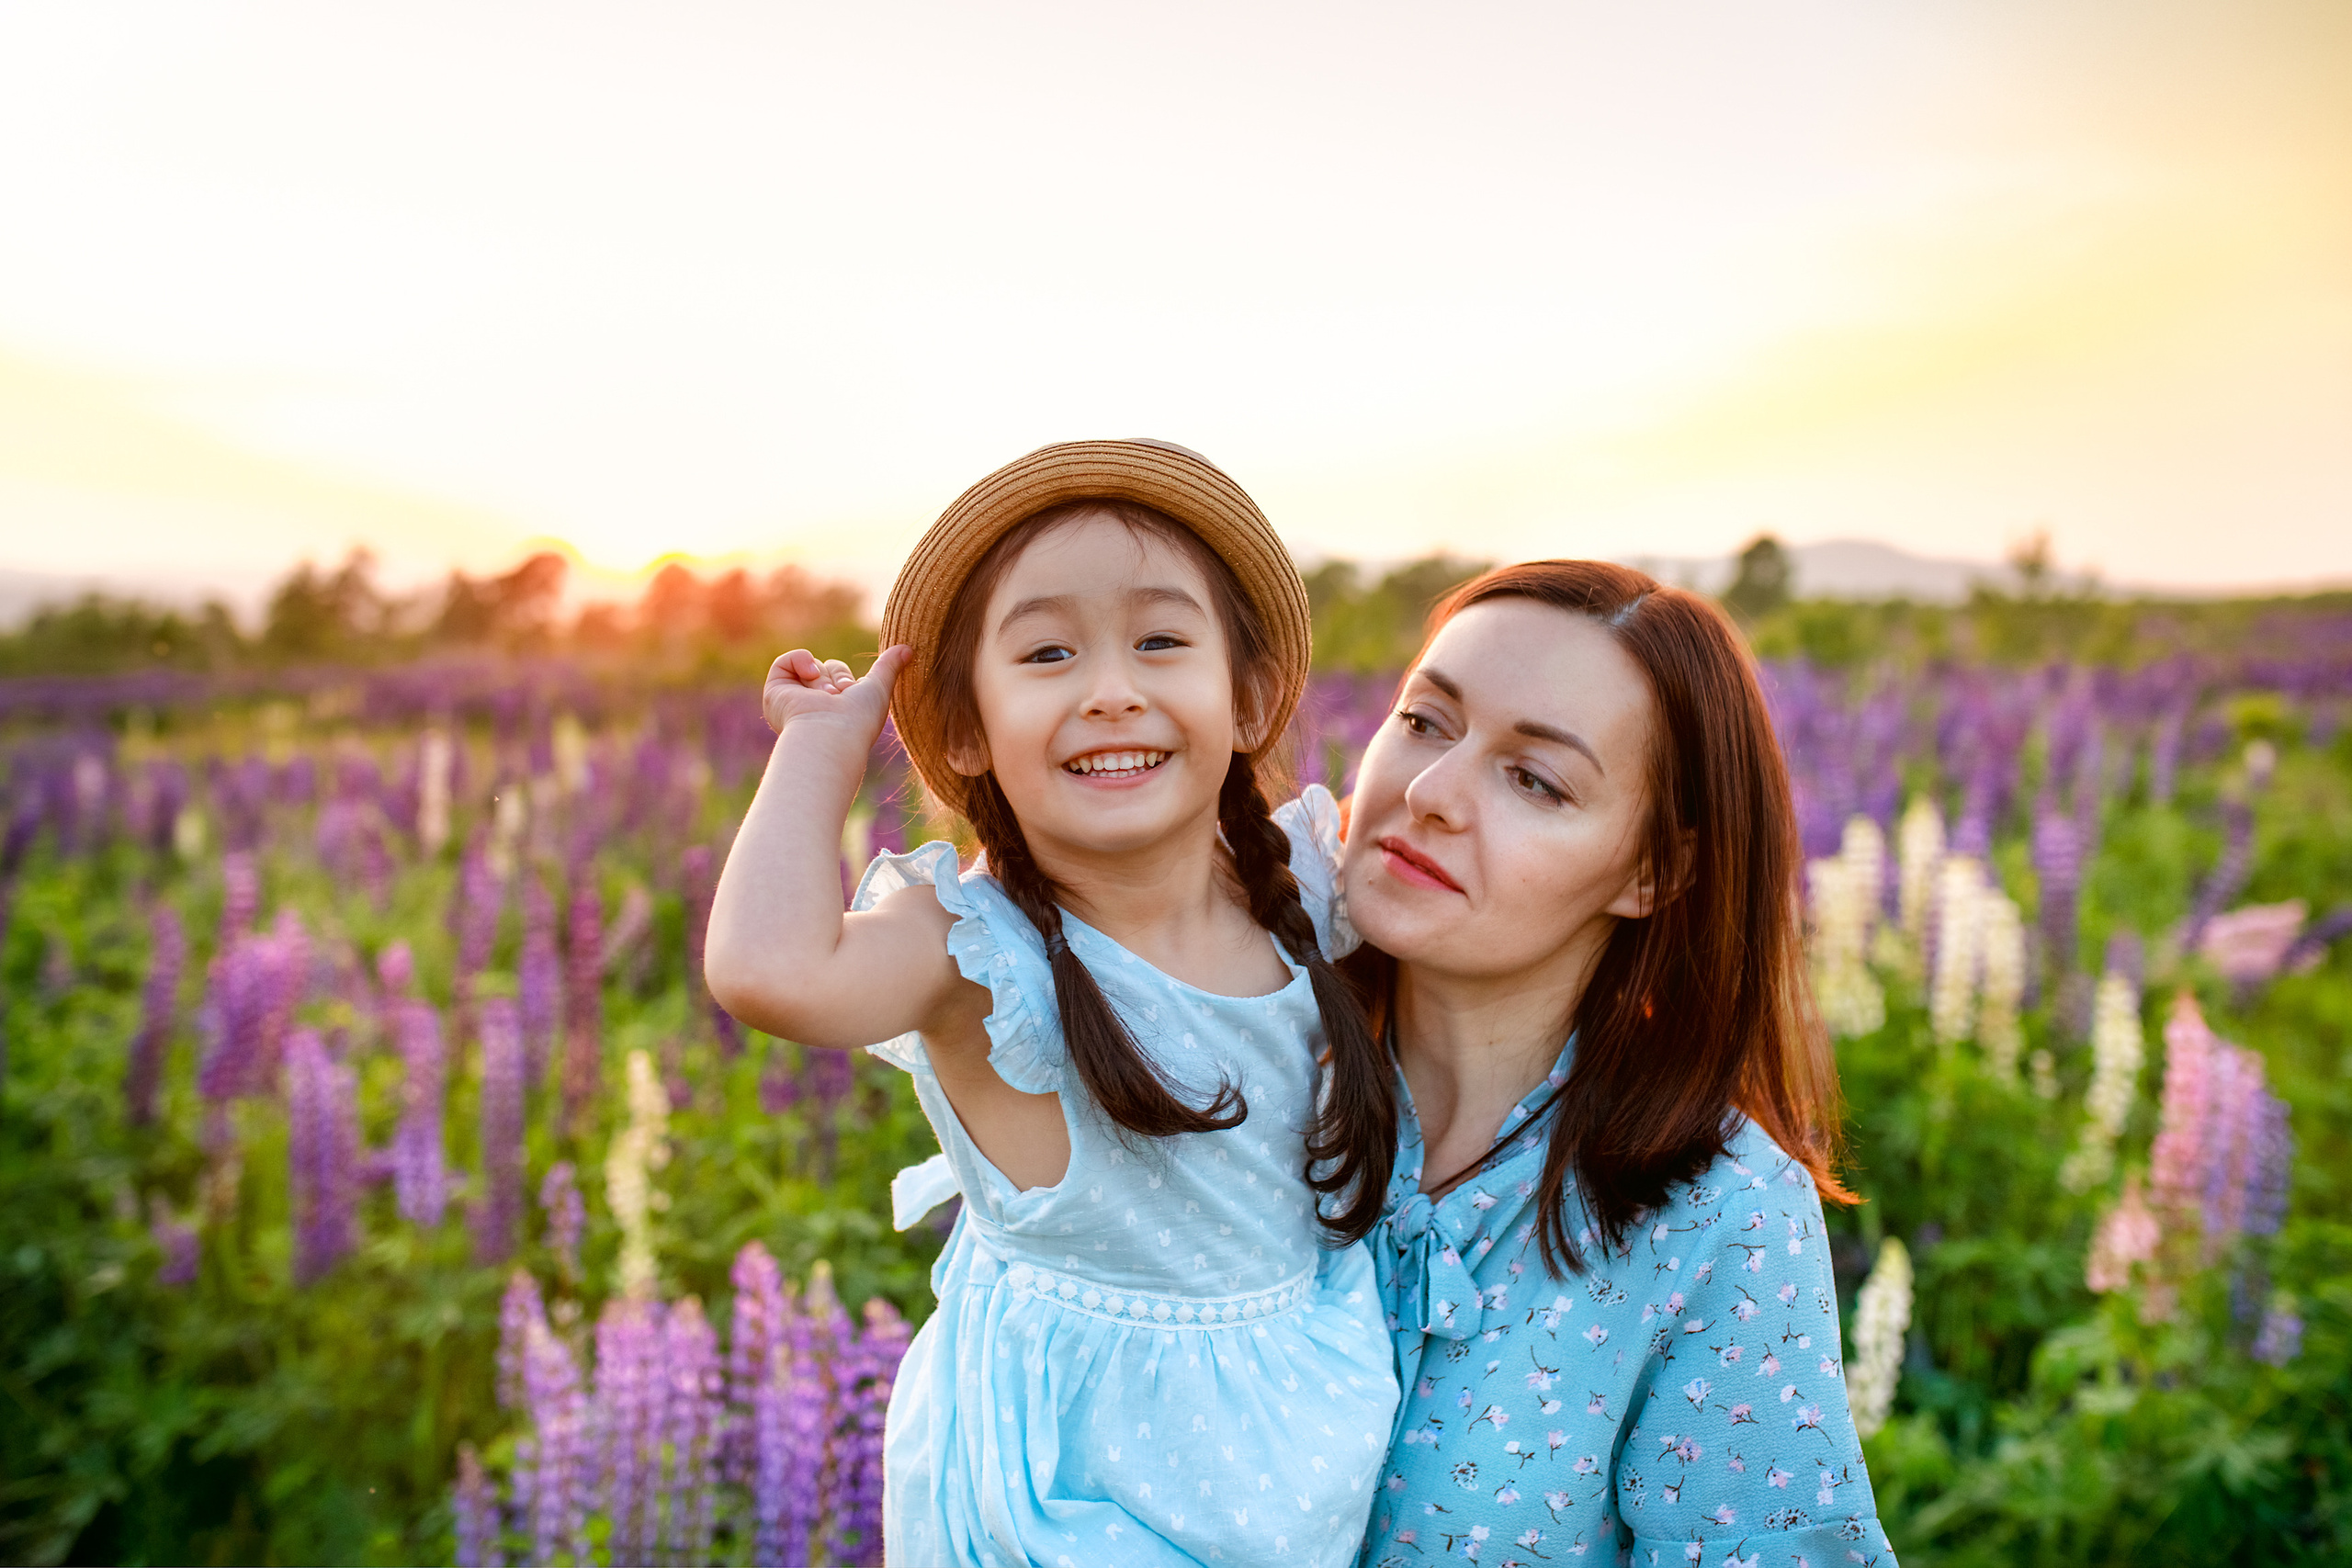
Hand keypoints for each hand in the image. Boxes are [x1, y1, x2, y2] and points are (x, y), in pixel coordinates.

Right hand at [761, 645, 910, 738]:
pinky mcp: (775, 694)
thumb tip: (908, 648)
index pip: (843, 677)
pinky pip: (786, 662)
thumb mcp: (880, 687)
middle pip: (827, 668)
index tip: (852, 694)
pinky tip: (809, 676)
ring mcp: (794, 701)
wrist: (830, 735)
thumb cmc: (859, 720)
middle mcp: (814, 706)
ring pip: (811, 666)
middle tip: (837, 699)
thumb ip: (890, 666)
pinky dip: (800, 661)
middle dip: (836, 679)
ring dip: (821, 678)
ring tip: (824, 699)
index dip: (848, 680)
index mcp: (836, 710)